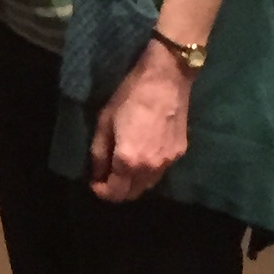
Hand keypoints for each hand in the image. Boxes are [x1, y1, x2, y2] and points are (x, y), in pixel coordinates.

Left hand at [88, 42, 191, 201]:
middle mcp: (150, 168)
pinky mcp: (179, 153)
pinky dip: (148, 171)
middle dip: (117, 190)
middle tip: (107, 176)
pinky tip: (142, 155)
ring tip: (123, 167)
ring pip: (147, 185)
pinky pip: (160, 172)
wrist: (166, 79)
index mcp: (128, 160)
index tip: (94, 182)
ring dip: (133, 183)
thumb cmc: (130, 95)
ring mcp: (168, 162)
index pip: (115, 193)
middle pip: (132, 194)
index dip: (101, 191)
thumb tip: (97, 174)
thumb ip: (98, 153)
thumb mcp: (104, 122)